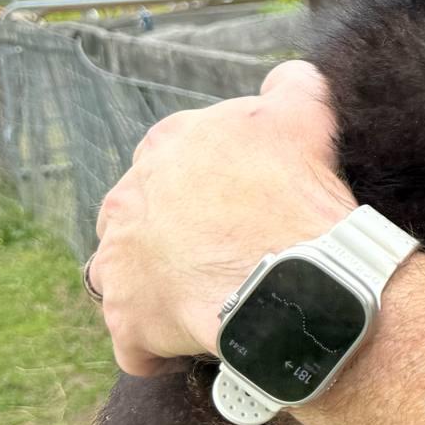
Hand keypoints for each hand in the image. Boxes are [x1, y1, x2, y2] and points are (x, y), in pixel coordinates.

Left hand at [86, 60, 356, 376]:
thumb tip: (287, 78)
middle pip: (140, 214)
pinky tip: (193, 345)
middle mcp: (127, 199)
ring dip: (154, 284)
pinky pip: (134, 342)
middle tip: (223, 249)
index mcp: (165, 145)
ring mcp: (120, 262)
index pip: (171, 155)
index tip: (238, 198)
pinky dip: (157, 346)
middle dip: (172, 231)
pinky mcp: (127, 321)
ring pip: (124, 274)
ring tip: (202, 298)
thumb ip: (289, 86)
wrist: (295, 278)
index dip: (207, 179)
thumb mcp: (303, 114)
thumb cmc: (298, 194)